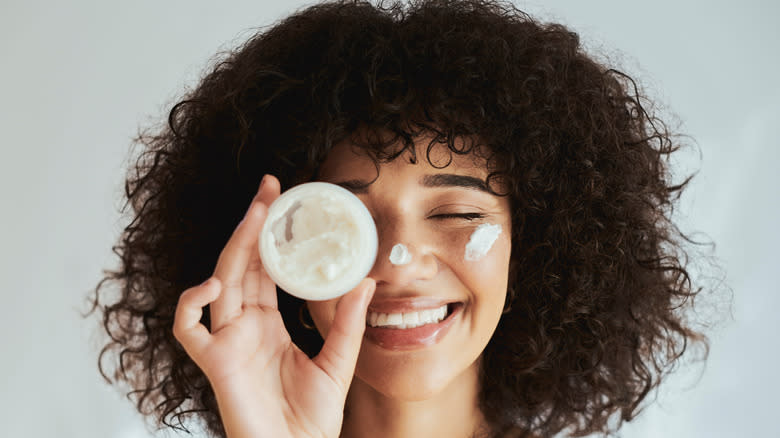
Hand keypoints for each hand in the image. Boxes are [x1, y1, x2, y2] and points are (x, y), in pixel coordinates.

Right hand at [173, 175, 374, 437]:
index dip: (269, 236)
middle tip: (268, 190)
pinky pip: (188, 328)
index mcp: (268, 324)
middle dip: (252, 225)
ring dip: (234, 246)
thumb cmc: (311, 418)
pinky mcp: (215, 362)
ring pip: (220, 282)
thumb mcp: (338, 362)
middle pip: (241, 265)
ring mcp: (227, 341)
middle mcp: (244, 326)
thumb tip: (366, 281)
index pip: (264, 269)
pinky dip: (192, 302)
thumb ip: (348, 322)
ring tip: (255, 216)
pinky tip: (215, 283)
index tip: (283, 203)